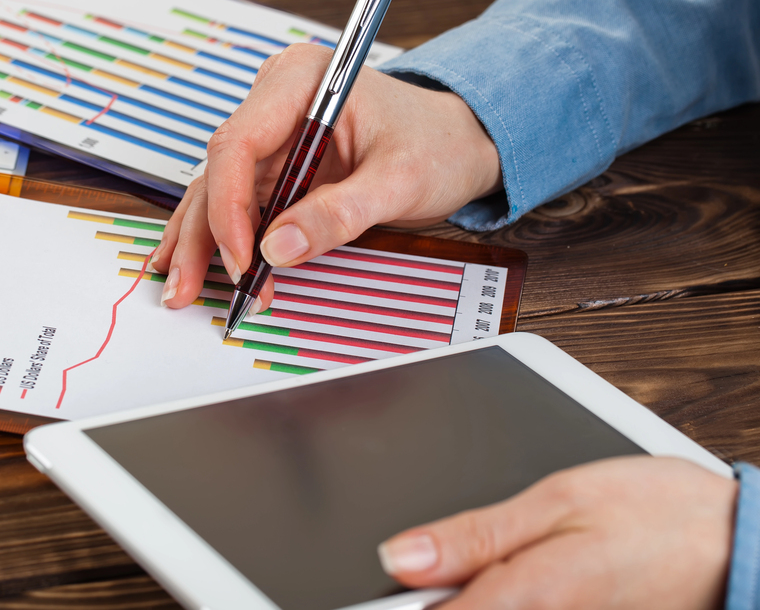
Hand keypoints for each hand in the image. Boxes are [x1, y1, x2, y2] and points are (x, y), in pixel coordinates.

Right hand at [151, 43, 500, 309]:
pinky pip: (240, 203)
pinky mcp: (278, 164)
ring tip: (184, 287)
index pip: (240, 142)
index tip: (243, 258)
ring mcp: (273, 134)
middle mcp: (276, 102)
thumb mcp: (400, 180)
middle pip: (219, 170)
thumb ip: (340, 213)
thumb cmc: (438, 143)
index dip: (230, 205)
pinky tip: (199, 267)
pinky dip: (224, 238)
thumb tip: (277, 249)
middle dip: (203, 233)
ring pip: (219, 190)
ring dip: (203, 242)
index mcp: (301, 81)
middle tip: (187, 286)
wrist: (459, 141)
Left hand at [377, 456, 737, 609]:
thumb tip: (398, 555)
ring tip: (488, 569)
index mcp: (526, 598)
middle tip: (434, 570)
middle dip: (437, 597)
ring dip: (470, 597)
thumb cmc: (658, 517)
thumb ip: (474, 535)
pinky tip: (509, 585)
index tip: (375, 588)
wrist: (735, 548)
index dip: (392, 602)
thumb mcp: (558, 500)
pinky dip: (499, 600)